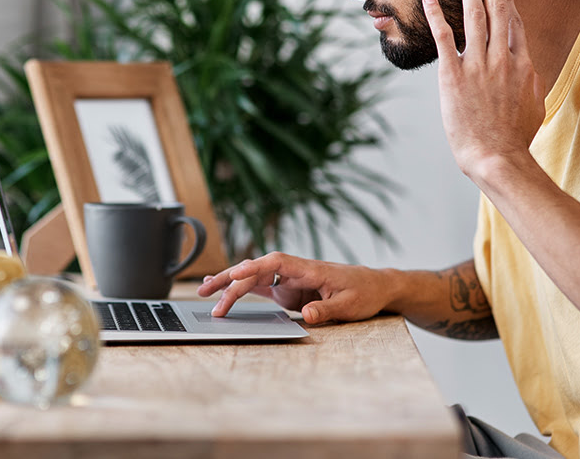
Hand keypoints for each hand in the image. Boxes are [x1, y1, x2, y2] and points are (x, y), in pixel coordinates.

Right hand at [196, 252, 391, 324]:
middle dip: (230, 278)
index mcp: (309, 269)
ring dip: (231, 284)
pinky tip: (225, 293)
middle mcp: (295, 270)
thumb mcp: (349, 305)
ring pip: (254, 277)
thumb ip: (326, 310)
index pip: (275, 263)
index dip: (253, 268)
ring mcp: (290, 280)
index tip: (235, 276)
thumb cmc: (364, 292)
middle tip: (205, 291)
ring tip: (204, 292)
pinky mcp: (289, 290)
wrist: (375, 286)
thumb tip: (305, 315)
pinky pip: (261, 287)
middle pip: (257, 269)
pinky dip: (243, 289)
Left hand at [422, 0, 545, 180]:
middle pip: (497, 7)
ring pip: (474, 14)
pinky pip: (444, 38)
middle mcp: (502, 57)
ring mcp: (478, 65)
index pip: (513, 19)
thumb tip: (528, 69)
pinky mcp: (454, 75)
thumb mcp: (534, 104)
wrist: (498, 157)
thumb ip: (530, 80)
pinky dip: (436, 16)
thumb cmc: (515, 138)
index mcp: (522, 63)